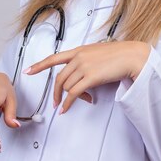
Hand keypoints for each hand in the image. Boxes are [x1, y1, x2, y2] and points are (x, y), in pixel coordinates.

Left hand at [24, 41, 149, 113]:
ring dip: (66, 99)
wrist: (132, 56)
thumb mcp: (98, 54)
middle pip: (59, 78)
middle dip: (55, 92)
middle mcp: (78, 57)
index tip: (28, 70)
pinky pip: (73, 93)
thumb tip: (82, 80)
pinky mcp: (90, 77)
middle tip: (55, 103)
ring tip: (69, 106)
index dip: (39, 65)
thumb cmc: (119, 56)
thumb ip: (87, 63)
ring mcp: (84, 66)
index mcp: (79, 50)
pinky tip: (66, 109)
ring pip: (67, 86)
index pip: (54, 58)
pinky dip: (68, 103)